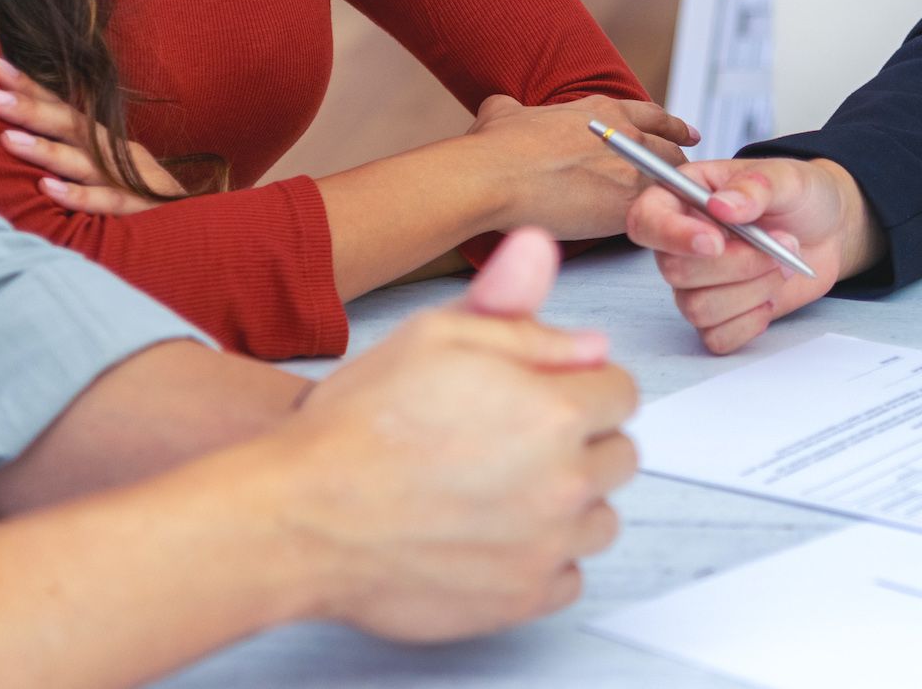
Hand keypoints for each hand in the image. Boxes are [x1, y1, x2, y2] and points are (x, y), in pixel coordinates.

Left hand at [0, 56, 188, 213]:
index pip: (64, 108)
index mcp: (106, 142)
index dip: (31, 87)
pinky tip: (48, 189)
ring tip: (7, 139)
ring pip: (83, 162)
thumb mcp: (108, 171)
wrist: (199, 229)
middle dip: (30, 108)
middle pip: (71, 126)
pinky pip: (107, 202)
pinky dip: (79, 195)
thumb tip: (22, 138)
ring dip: (46, 150)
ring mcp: (129, 180)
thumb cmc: (142, 202)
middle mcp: (116, 154)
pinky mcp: (141, 210)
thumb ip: (73, 156)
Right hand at [274, 228, 637, 641]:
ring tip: (506, 488)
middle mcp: (563, 482)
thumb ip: (523, 322)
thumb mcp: (437, 336)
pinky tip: (496, 535)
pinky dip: (543, 559)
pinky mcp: (519, 599)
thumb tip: (589, 334)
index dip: (581, 385)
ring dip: (569, 503)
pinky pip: (568, 578)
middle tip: (518, 440)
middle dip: (582, 442)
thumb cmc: (360, 424)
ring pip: (600, 519)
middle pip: (619, 455)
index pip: (621, 392)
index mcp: (555, 410)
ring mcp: (545, 547)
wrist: (301, 514)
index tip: (545, 394)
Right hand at [460, 94, 698, 240]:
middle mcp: (625, 136)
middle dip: (678, 163)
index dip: (672, 126)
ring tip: (675, 208)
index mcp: (601, 112)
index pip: (652, 116)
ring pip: (671, 182)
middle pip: (670, 150)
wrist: (496, 177)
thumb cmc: (496, 149)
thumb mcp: (503, 113)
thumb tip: (502, 109)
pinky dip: (662, 221)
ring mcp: (630, 171)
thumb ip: (512, 110)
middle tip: (685, 175)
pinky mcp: (627, 207)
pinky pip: (658, 214)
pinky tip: (659, 230)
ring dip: (673, 194)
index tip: (687, 134)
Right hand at [624, 156, 876, 353]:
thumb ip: (755, 187)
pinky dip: (751, 322)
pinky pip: (716, 337)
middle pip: (676, 271)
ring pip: (698, 308)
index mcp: (684, 197)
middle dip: (738, 264)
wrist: (829, 232)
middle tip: (782, 242)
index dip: (671, 236)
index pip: (646, 220)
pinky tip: (770, 297)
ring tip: (784, 263)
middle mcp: (681, 243)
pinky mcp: (718, 316)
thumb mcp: (787, 178)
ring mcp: (697, 283)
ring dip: (753, 289)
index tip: (715, 242)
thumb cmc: (800, 196)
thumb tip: (722, 205)